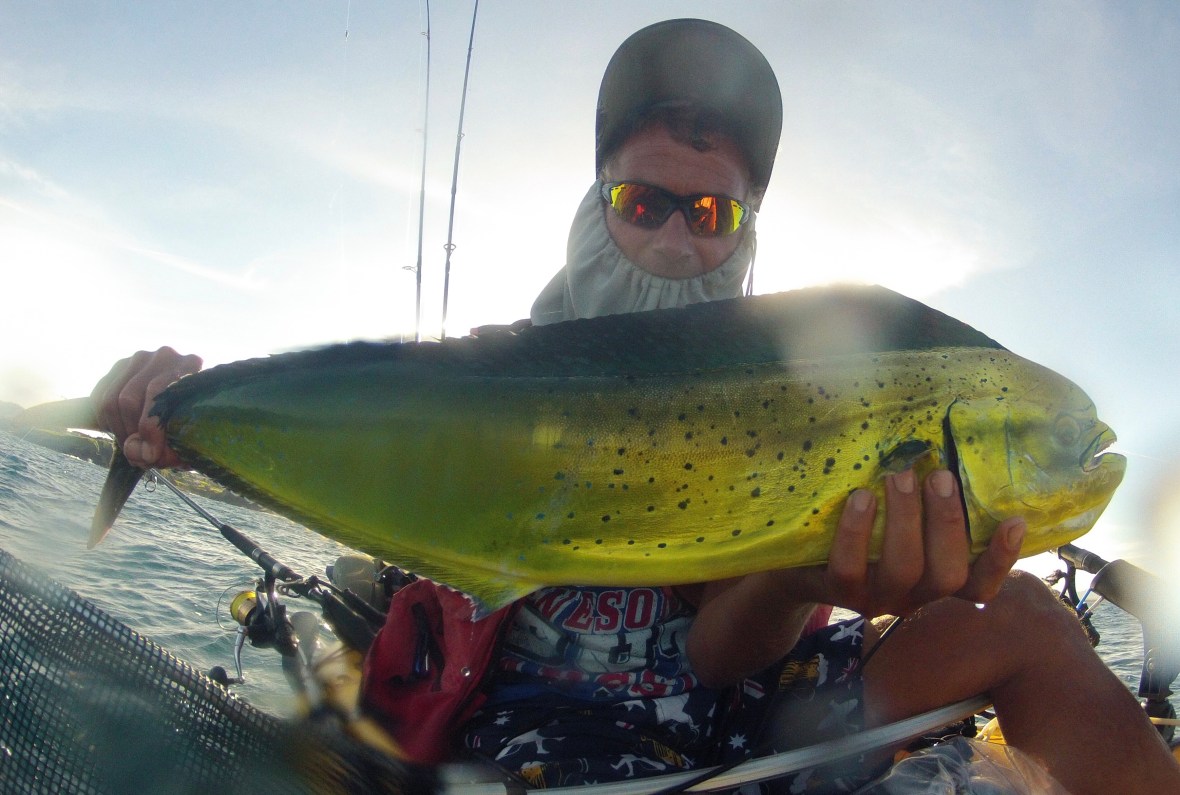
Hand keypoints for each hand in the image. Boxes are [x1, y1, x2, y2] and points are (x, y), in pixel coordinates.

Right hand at [90, 346, 201, 467]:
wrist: (188, 403)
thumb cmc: (197, 422)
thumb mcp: (194, 437)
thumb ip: (172, 448)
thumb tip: (141, 454)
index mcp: (192, 364)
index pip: (158, 394)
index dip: (151, 430)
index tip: (150, 456)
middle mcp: (166, 356)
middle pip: (129, 399)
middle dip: (130, 433)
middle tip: (139, 455)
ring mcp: (141, 358)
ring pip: (112, 399)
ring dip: (118, 430)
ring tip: (132, 445)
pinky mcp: (121, 366)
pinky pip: (99, 397)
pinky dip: (105, 421)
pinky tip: (122, 431)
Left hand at [800, 469, 1024, 617]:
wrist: (797, 563)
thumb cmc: (860, 531)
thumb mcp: (895, 520)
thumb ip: (923, 502)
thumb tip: (942, 448)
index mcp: (933, 580)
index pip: (979, 585)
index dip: (1001, 559)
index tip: (1014, 519)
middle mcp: (911, 596)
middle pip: (946, 574)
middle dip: (946, 521)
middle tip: (938, 475)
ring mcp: (875, 598)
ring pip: (905, 569)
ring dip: (906, 518)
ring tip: (898, 476)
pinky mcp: (837, 591)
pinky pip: (850, 567)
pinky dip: (857, 531)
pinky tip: (860, 498)